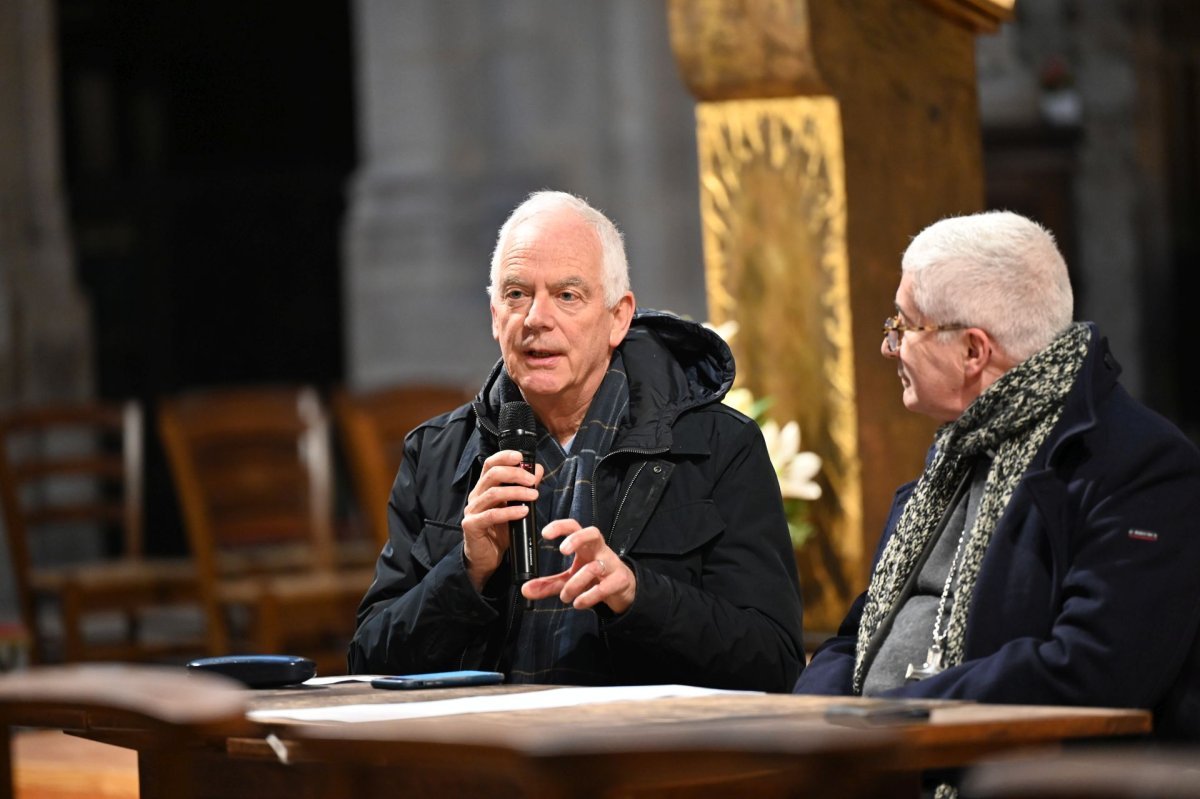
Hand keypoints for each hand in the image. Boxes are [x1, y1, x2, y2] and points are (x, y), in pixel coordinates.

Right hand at [461, 450, 541, 591]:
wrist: (487, 558)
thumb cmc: (500, 531)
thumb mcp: (515, 507)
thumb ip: (524, 488)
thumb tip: (537, 470)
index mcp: (484, 488)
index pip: (490, 465)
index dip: (504, 457)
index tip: (521, 457)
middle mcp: (475, 496)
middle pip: (492, 475)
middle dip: (515, 474)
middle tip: (532, 480)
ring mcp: (472, 510)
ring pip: (493, 493)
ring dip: (517, 492)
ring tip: (534, 495)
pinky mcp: (471, 525)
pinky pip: (491, 515)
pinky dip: (509, 511)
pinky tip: (524, 511)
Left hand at [521, 520, 636, 613]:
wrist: (623, 589)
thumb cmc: (594, 577)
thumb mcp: (569, 579)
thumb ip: (547, 584)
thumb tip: (524, 590)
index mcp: (586, 545)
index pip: (575, 526)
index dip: (561, 526)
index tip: (545, 533)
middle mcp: (599, 550)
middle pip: (593, 533)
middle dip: (577, 539)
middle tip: (562, 551)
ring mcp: (611, 564)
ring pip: (594, 567)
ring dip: (575, 584)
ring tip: (565, 597)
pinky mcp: (620, 581)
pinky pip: (604, 587)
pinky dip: (589, 596)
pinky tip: (579, 603)